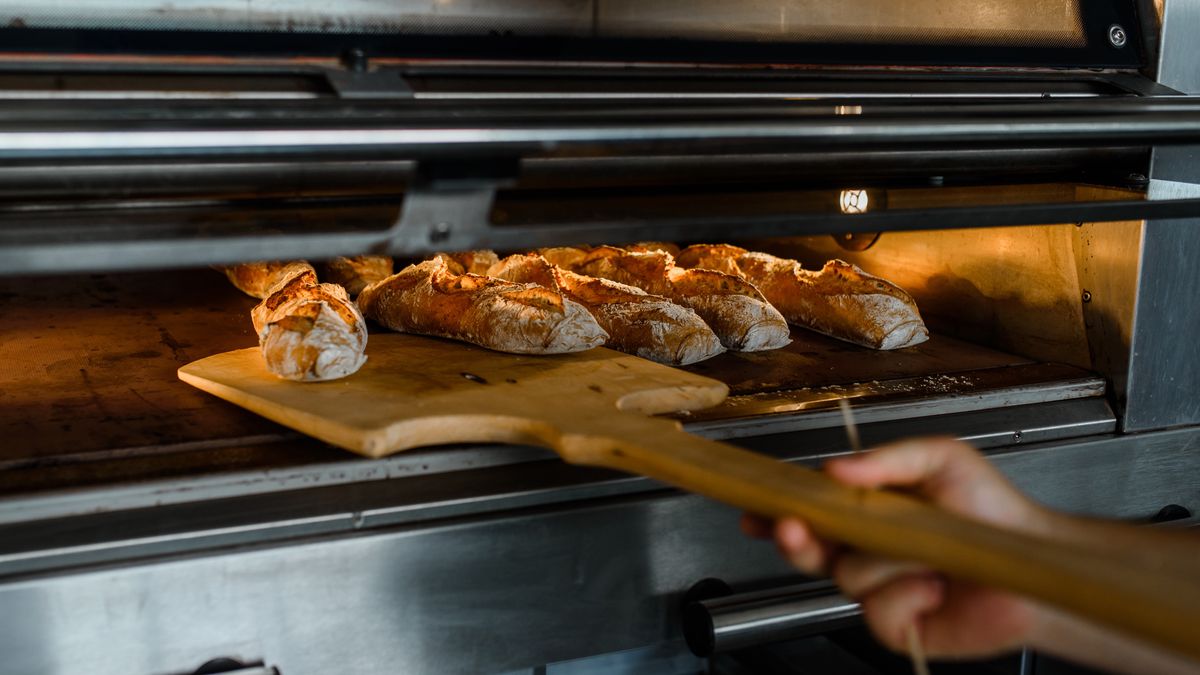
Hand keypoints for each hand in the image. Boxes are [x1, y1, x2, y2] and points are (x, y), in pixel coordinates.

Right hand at [742, 437, 1052, 658]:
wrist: (1030, 560)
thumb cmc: (989, 508)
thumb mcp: (941, 459)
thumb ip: (887, 459)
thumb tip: (836, 468)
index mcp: (866, 513)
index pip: (810, 512)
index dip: (777, 511)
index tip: (755, 508)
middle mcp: (865, 553)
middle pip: (808, 550)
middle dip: (795, 538)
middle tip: (792, 527)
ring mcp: (877, 592)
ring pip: (849, 575)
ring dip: (889, 561)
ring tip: (928, 554)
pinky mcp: (895, 627)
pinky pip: (879, 610)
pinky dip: (910, 594)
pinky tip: (935, 586)